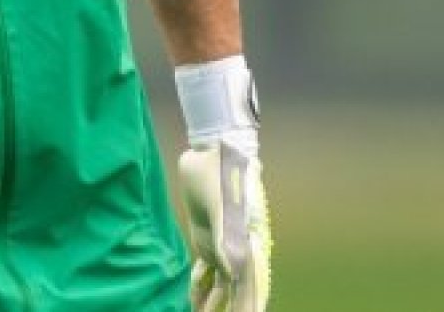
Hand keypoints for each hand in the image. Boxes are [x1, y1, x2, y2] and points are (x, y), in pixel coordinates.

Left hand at [177, 133, 271, 311]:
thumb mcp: (221, 201)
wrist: (216, 147)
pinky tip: (193, 300)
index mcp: (249, 239)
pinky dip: (200, 286)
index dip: (248, 304)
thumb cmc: (222, 170)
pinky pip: (207, 269)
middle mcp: (241, 246)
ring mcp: (225, 243)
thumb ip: (226, 235)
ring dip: (215, 303)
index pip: (250, 282)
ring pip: (223, 283)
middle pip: (238, 287)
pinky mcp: (209, 237)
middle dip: (234, 308)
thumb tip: (231, 269)